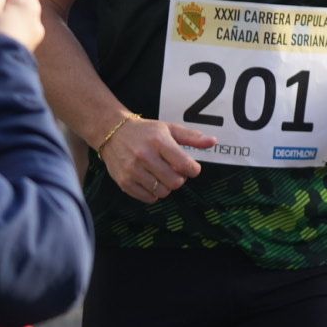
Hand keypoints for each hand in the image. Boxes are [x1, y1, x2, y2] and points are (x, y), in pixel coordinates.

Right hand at [100, 116, 216, 204]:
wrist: (113, 133)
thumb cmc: (146, 131)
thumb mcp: (170, 128)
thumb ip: (192, 137)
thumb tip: (213, 142)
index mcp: (159, 142)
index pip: (184, 164)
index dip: (193, 169)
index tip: (192, 167)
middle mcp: (145, 156)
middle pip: (175, 182)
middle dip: (180, 179)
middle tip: (176, 171)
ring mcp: (132, 171)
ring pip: (162, 192)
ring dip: (167, 187)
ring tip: (163, 176)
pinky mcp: (124, 182)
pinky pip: (147, 198)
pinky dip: (154, 193)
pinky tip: (152, 181)